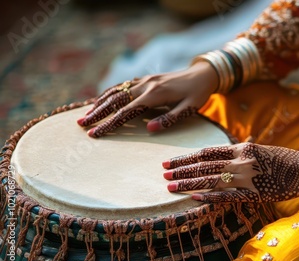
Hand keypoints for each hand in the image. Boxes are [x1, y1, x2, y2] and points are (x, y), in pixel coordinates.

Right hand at [77, 62, 217, 136]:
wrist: (203, 74)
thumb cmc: (198, 94)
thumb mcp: (189, 109)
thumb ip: (169, 119)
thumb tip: (149, 129)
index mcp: (155, 94)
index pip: (126, 112)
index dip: (109, 124)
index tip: (95, 134)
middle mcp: (146, 85)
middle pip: (115, 100)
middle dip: (97, 113)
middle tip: (82, 124)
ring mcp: (144, 80)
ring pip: (116, 91)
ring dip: (100, 102)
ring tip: (86, 114)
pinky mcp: (146, 78)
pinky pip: (123, 85)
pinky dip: (110, 93)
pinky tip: (101, 100)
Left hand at [163, 143, 298, 202]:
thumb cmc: (281, 159)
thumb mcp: (259, 149)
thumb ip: (240, 150)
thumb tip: (225, 151)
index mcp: (241, 148)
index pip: (207, 152)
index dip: (186, 157)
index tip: (170, 161)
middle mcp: (240, 161)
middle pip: (204, 166)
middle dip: (181, 170)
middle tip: (162, 174)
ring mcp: (246, 177)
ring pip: (211, 180)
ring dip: (188, 183)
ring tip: (170, 186)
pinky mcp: (253, 193)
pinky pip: (227, 196)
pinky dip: (209, 196)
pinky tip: (194, 197)